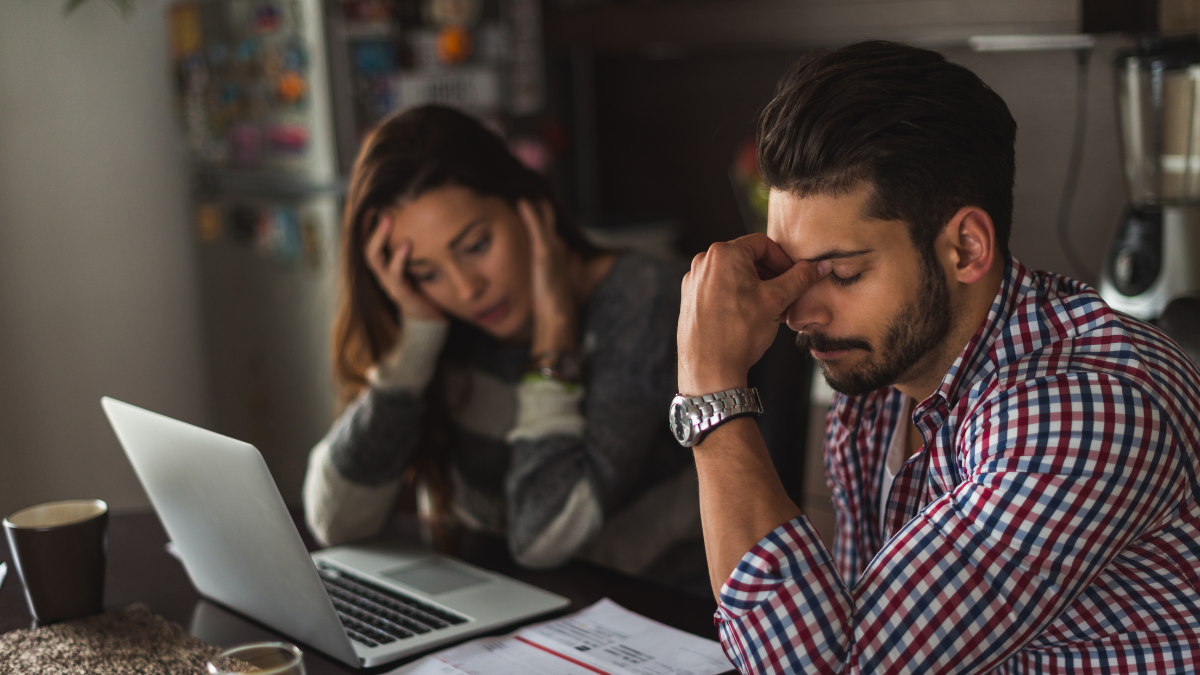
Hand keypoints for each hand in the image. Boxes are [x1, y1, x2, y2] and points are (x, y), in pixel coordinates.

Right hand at [364, 213, 443, 320]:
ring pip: (375, 260)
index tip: (372, 205)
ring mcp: (390, 284)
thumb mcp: (418, 263)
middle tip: (380, 209)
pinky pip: (396, 275)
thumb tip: (419, 214)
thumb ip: (414, 244)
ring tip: (388, 219)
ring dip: (380, 237)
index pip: (368, 243)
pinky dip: (399, 258)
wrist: (431, 318)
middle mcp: (382, 274)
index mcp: (384, 266)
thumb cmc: (425, 286)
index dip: (366, 225)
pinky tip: (406, 243)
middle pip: (367, 248)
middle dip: (371, 228)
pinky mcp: (402, 294)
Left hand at [518, 199, 577, 353]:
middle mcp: (556, 248)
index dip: (539, 217)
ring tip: (524, 188)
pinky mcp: (545, 253)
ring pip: (543, 220)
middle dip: (540, 206)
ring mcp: (552, 249)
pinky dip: (531, 213)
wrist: (557, 314)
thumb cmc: (551, 305)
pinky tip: (522, 201)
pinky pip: (537, 227)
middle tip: (529, 189)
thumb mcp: (544, 290)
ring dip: (536, 204)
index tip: (528, 203)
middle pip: (547, 221)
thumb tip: (539, 282)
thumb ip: (541, 280)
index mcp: (555, 255)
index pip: (547, 230)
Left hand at [678, 234, 829, 394]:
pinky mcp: (690, 299)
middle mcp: (703, 262)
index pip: (763, 244)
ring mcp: (694, 281)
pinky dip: (738, 297)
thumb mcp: (776, 301)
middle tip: (786, 297)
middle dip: (771, 277)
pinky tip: (750, 317)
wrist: (708, 370)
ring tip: (771, 311)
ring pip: (734, 276)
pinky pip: (720, 289)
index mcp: (723, 254)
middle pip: (747, 259)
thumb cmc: (739, 334)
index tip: (794, 278)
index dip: (784, 261)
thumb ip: (800, 278)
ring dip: (756, 288)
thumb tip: (820, 266)